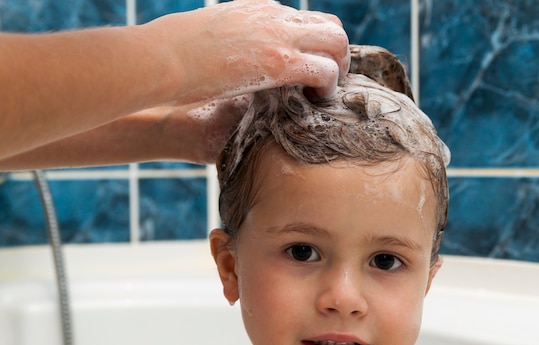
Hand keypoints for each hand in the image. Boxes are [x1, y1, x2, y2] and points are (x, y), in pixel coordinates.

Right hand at [147, 0, 349, 101]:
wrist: (159, 58)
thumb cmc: (171, 52)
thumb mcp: (207, 33)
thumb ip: (229, 39)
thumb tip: (229, 54)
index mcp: (257, 7)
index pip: (303, 18)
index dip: (314, 44)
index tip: (310, 67)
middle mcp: (273, 15)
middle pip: (330, 25)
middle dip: (336, 53)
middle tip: (327, 82)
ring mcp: (278, 36)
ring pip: (337, 42)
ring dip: (338, 68)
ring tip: (324, 93)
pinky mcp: (279, 62)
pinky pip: (325, 70)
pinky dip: (328, 87)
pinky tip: (316, 101)